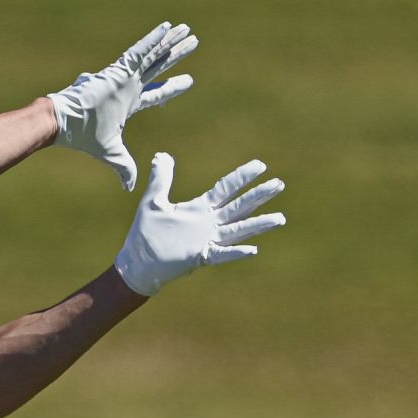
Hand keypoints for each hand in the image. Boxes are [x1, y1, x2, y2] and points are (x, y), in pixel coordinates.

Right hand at [46, 22, 198, 190]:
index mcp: (129, 103)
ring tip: (187, 30)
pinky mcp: (118, 70)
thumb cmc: (84, 136)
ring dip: (170, 43)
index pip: (156, 93)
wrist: (64, 123)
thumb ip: (124, 167)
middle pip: (159, 67)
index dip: (173, 87)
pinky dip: (153, 40)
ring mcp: (124, 76)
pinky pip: (139, 51)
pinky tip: (168, 27)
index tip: (190, 81)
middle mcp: (129, 85)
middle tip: (192, 41)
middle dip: (176, 55)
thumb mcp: (112, 154)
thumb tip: (130, 188)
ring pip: (153, 55)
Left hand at [115, 152, 285, 295]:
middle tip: (279, 184)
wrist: (137, 263)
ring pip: (238, 230)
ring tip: (280, 218)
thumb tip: (162, 155)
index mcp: (200, 208)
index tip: (260, 165)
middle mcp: (209, 223)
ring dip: (258, 224)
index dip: (242, 176)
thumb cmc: (146, 234)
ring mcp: (207, 241)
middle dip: (259, 195)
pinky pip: (221, 254)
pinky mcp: (200, 257)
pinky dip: (236, 253)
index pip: (226, 188)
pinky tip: (253, 250)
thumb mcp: (153, 201)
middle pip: (239, 206)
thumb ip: (161, 179)